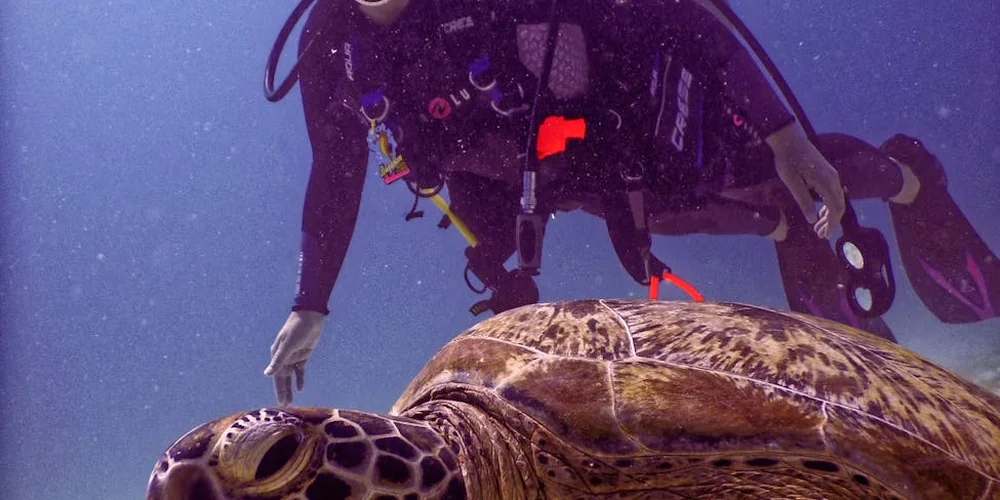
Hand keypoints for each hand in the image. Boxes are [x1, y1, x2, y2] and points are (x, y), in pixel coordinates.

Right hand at [264, 310, 324, 405]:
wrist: (310, 316)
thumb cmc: (297, 328)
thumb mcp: (288, 345)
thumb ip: (279, 360)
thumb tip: (267, 374)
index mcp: (277, 354)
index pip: (277, 376)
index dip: (278, 389)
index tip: (280, 401)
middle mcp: (284, 357)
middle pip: (283, 378)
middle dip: (284, 391)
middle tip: (285, 405)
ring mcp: (294, 356)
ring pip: (291, 376)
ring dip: (290, 387)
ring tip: (291, 400)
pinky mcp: (303, 355)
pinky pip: (300, 370)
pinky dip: (300, 378)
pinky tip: (300, 388)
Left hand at [767, 123, 845, 238]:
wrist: (789, 140)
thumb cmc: (788, 161)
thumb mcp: (792, 183)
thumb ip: (803, 201)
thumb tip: (812, 220)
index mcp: (826, 182)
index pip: (835, 208)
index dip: (831, 224)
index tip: (824, 236)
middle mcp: (833, 179)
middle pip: (838, 206)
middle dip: (830, 222)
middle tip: (820, 236)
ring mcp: (831, 175)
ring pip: (836, 200)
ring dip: (828, 215)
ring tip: (817, 228)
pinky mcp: (826, 173)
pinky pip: (832, 193)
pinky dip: (827, 205)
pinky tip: (819, 213)